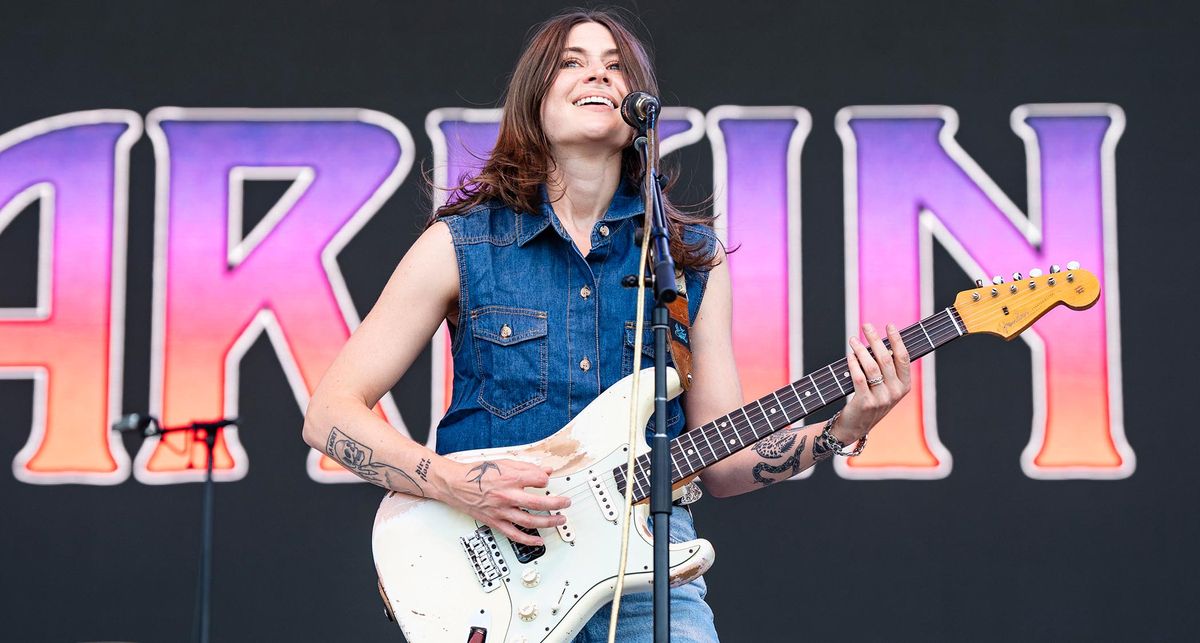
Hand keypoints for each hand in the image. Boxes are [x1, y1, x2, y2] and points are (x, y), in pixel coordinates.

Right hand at [438, 458, 569, 545]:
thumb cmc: (477, 473)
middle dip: (557, 504)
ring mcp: (501, 511)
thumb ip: (526, 467)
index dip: (546, 480)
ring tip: (560, 520)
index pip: (538, 480)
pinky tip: (539, 540)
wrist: (455, 484)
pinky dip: (528, 539)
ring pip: (530, 520)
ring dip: (548, 522)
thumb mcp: (503, 462)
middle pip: (538, 503)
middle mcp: (507, 496)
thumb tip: (545, 470)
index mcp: (510, 478)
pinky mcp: (495, 521)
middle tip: (566, 503)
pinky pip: (514, 533)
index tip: (547, 481)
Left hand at [834, 323, 911, 443]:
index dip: (897, 340)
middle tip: (866, 326)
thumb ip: (886, 368)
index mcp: (905, 386)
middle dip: (875, 339)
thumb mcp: (885, 386)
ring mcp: (882, 399)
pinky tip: (850, 355)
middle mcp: (896, 392)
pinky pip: (859, 378)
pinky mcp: (866, 403)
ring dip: (860, 350)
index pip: (903, 358)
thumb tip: (880, 342)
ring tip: (853, 340)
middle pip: (886, 359)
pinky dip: (854, 364)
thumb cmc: (870, 400)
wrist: (856, 426)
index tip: (889, 325)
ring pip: (871, 366)